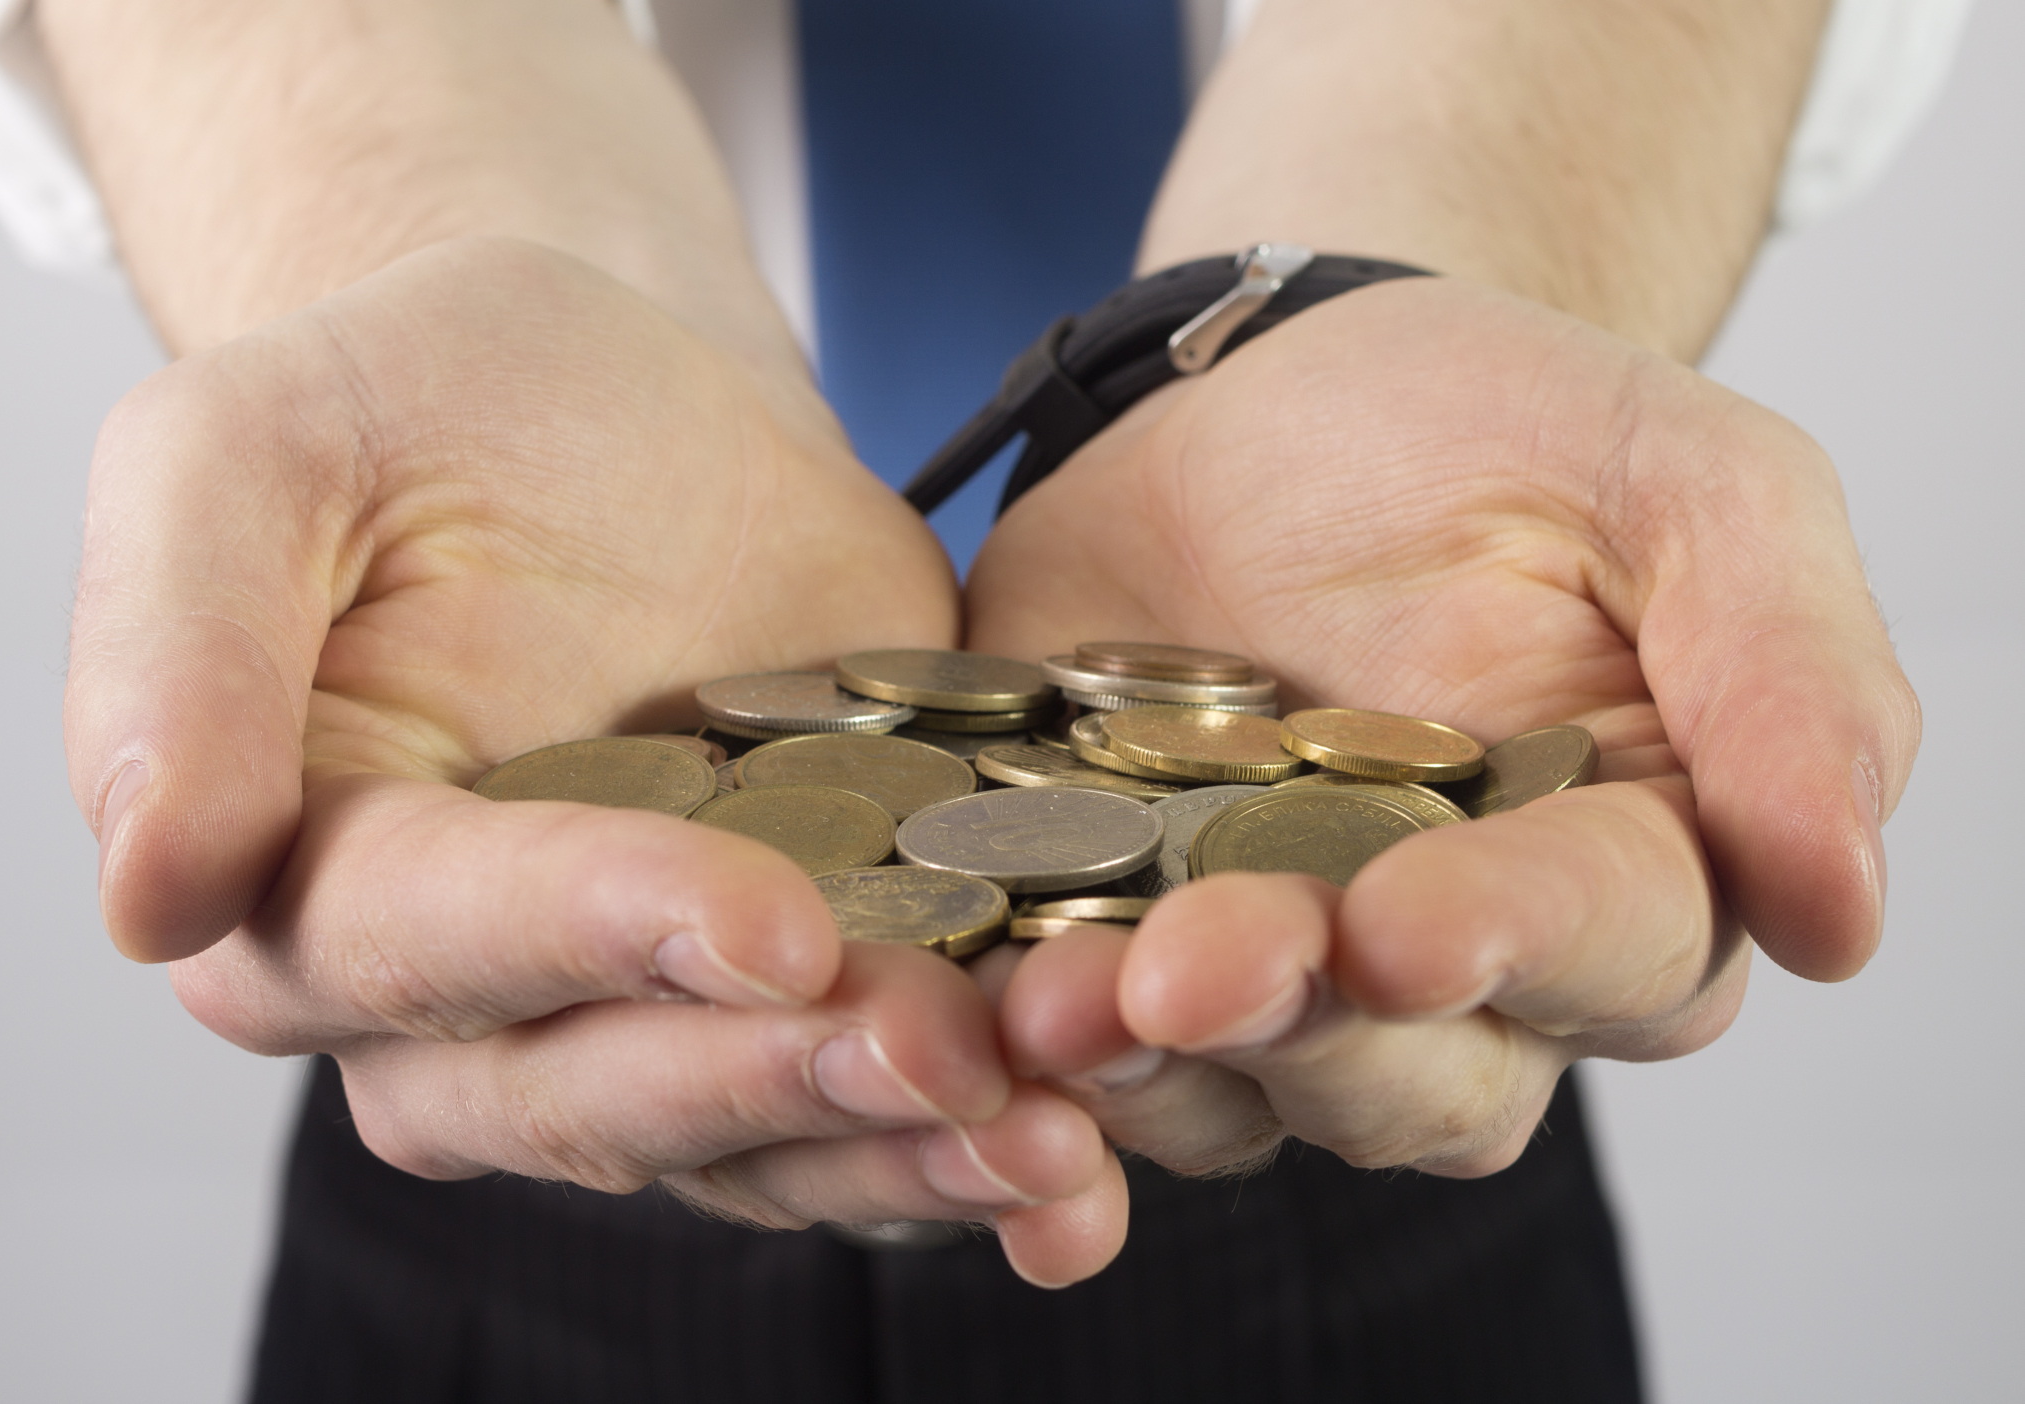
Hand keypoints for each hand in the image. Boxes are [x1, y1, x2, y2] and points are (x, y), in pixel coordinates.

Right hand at [65, 237, 1123, 1281]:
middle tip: (944, 1050)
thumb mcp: (244, 450)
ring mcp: (646, 1010)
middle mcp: (468, 998)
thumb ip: (174, 650)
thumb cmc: (417, 401)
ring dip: (896, 1150)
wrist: (612, 397)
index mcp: (318, 877)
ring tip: (1054, 1139)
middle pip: (594, 1094)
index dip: (594, 936)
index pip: (432, 940)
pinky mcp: (800, 984)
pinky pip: (866, 1100)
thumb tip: (150, 890)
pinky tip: (1090, 1151)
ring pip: (746, 1139)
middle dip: (770, 1082)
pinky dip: (974, 1132)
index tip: (766, 922)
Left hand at [969, 277, 1918, 1176]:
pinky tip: (967, 1070)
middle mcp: (1458, 972)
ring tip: (1044, 1004)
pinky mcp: (1111, 948)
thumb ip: (1785, 673)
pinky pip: (1081, 1069)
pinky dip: (1027, 1089)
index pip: (1603, 950)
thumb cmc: (1490, 425)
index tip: (1409, 925)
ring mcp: (1274, 977)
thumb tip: (1842, 908)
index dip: (1512, 948)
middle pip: (1411, 1078)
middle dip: (1302, 1029)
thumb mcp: (1683, 482)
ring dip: (1143, 1073)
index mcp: (1624, 868)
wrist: (1260, 396)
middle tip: (1184, 966)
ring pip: (1236, 1099)